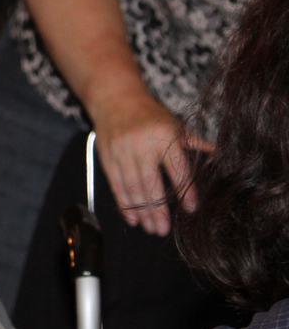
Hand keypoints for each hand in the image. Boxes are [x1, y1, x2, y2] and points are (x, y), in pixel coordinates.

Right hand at [91, 91, 209, 234]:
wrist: (115, 98)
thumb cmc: (151, 114)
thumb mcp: (177, 125)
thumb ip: (195, 144)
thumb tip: (221, 158)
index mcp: (164, 135)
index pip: (177, 168)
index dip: (184, 190)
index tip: (190, 209)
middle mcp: (142, 144)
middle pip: (151, 183)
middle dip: (157, 209)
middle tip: (163, 230)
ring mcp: (122, 150)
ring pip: (132, 187)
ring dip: (141, 210)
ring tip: (149, 228)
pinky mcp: (106, 156)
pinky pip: (115, 184)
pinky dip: (123, 203)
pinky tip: (131, 217)